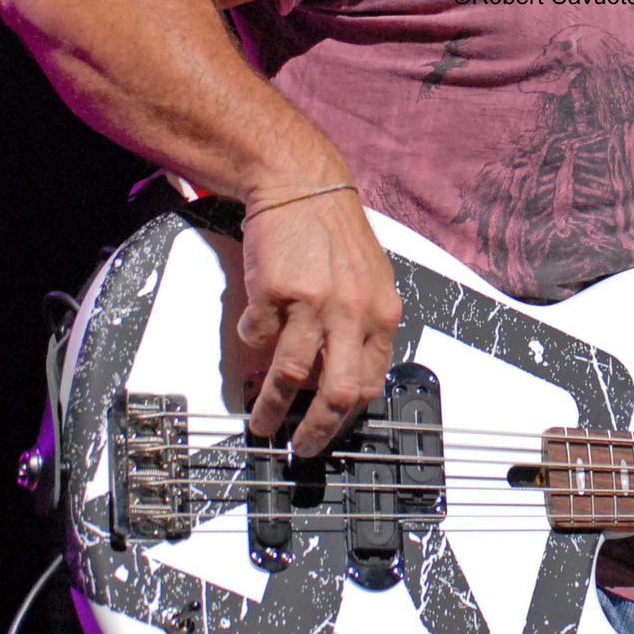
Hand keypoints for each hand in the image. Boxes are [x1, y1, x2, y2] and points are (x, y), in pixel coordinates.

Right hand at [236, 186, 401, 456]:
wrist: (303, 187)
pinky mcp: (274, 293)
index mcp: (381, 313)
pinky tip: (254, 335)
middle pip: (337, 391)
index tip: (332, 432)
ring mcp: (312, 304)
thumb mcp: (370, 281)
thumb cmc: (335, 234)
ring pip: (291, 376)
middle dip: (316, 430)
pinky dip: (253, 343)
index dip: (348, 417)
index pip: (371, 382)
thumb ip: (362, 328)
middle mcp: (352, 312)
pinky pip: (257, 337)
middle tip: (300, 446)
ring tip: (262, 422)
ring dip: (272, 407)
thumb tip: (347, 380)